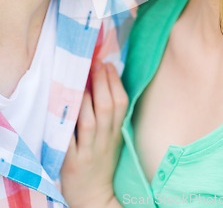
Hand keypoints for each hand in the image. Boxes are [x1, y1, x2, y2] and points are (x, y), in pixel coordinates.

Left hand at [61, 62, 128, 207]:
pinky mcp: (73, 162)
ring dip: (87, 97)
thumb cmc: (103, 162)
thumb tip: (105, 82)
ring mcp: (89, 151)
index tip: (108, 64)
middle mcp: (105, 140)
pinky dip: (69, 123)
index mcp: (117, 132)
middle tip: (95, 63)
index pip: (121, 103)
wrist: (95, 196)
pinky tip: (67, 106)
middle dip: (101, 82)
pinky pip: (71, 139)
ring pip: (90, 121)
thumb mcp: (114, 138)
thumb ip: (111, 115)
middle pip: (106, 107)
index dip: (115, 82)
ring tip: (82, 78)